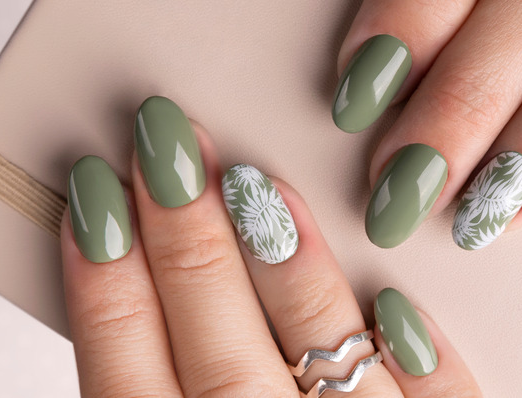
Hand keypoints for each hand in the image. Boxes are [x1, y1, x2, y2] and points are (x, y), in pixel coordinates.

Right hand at [62, 97, 480, 396]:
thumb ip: (168, 397)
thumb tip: (150, 305)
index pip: (131, 383)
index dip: (109, 288)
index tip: (97, 197)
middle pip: (220, 359)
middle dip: (188, 245)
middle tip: (173, 148)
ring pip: (323, 360)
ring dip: (291, 271)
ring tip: (261, 184)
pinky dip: (424, 361)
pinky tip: (398, 302)